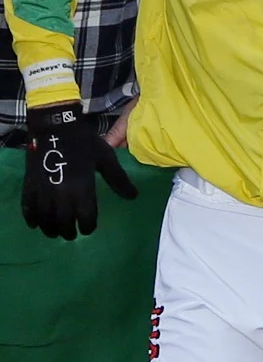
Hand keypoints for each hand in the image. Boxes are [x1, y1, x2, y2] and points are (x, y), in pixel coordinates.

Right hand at [23, 102, 137, 239]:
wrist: (56, 127)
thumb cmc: (85, 142)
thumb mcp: (105, 158)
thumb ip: (118, 179)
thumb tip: (134, 196)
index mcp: (82, 188)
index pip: (85, 217)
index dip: (88, 226)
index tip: (89, 228)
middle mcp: (62, 194)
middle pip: (63, 223)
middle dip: (68, 232)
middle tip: (72, 234)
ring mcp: (43, 191)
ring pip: (45, 220)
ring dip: (50, 229)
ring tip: (56, 232)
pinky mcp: (30, 185)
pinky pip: (28, 209)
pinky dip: (32, 219)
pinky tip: (36, 223)